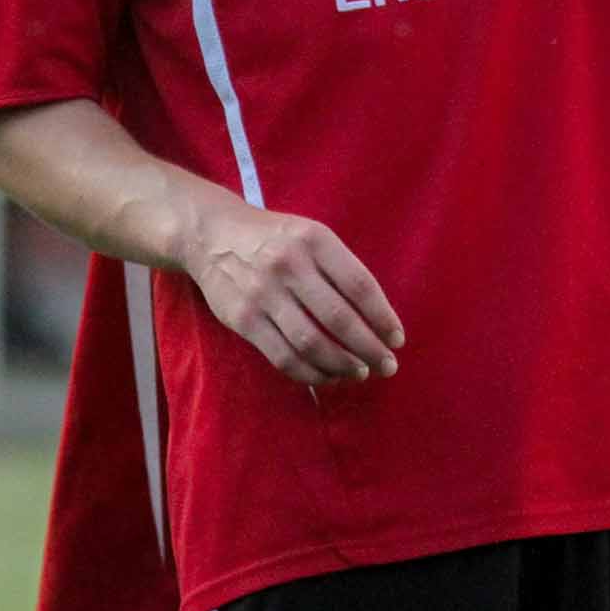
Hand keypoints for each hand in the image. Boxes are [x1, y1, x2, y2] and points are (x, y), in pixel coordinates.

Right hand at [181, 198, 405, 386]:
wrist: (212, 235)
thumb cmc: (276, 238)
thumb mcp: (312, 234)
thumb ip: (340, 268)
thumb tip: (375, 317)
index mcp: (316, 241)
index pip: (360, 285)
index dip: (382, 317)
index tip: (397, 339)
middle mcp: (290, 266)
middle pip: (338, 318)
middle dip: (368, 348)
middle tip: (387, 366)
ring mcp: (264, 294)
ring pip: (310, 342)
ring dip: (341, 365)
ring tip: (359, 373)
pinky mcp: (243, 319)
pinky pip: (281, 356)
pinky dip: (309, 373)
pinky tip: (326, 376)